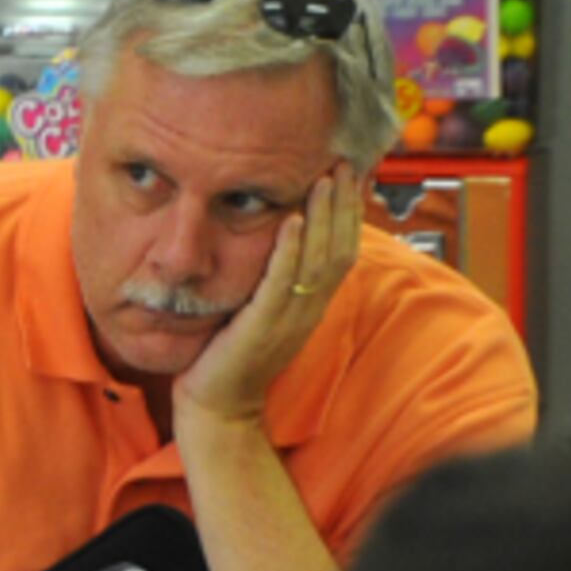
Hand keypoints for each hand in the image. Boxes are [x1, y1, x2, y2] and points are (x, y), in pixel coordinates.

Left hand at [177, 166, 366, 431]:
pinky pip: (280, 283)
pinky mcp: (262, 327)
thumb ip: (279, 279)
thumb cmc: (235, 358)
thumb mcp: (266, 312)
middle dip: (343, 203)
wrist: (219, 408)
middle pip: (340, 249)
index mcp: (312, 306)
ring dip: (323, 216)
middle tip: (344, 162)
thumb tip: (283, 238)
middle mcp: (308, 311)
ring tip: (324, 178)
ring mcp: (288, 320)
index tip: (350, 174)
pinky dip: (289, 250)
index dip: (350, 212)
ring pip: (318, 261)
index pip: (343, 250)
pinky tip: (292, 220)